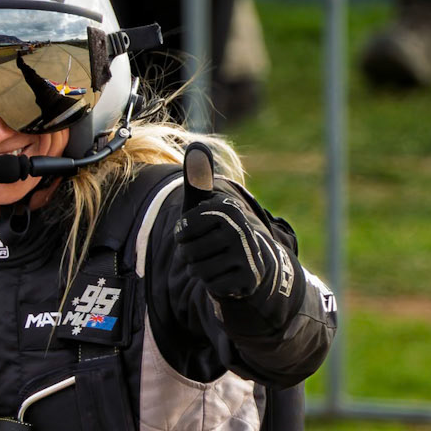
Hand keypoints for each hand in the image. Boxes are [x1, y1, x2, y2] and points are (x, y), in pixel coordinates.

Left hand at [173, 143, 298, 316]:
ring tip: (214, 261)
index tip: (197, 232)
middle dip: (190, 255)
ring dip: (200, 270)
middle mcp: (240, 229)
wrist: (248, 260)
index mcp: (227, 208)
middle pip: (188, 252)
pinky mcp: (247, 279)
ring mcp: (245, 255)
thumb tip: (196, 144)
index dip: (183, 235)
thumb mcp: (203, 204)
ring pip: (198, 270)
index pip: (182, 230)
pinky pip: (211, 285)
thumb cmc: (216, 229)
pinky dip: (213, 284)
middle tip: (206, 250)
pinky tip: (225, 275)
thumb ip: (197, 177)